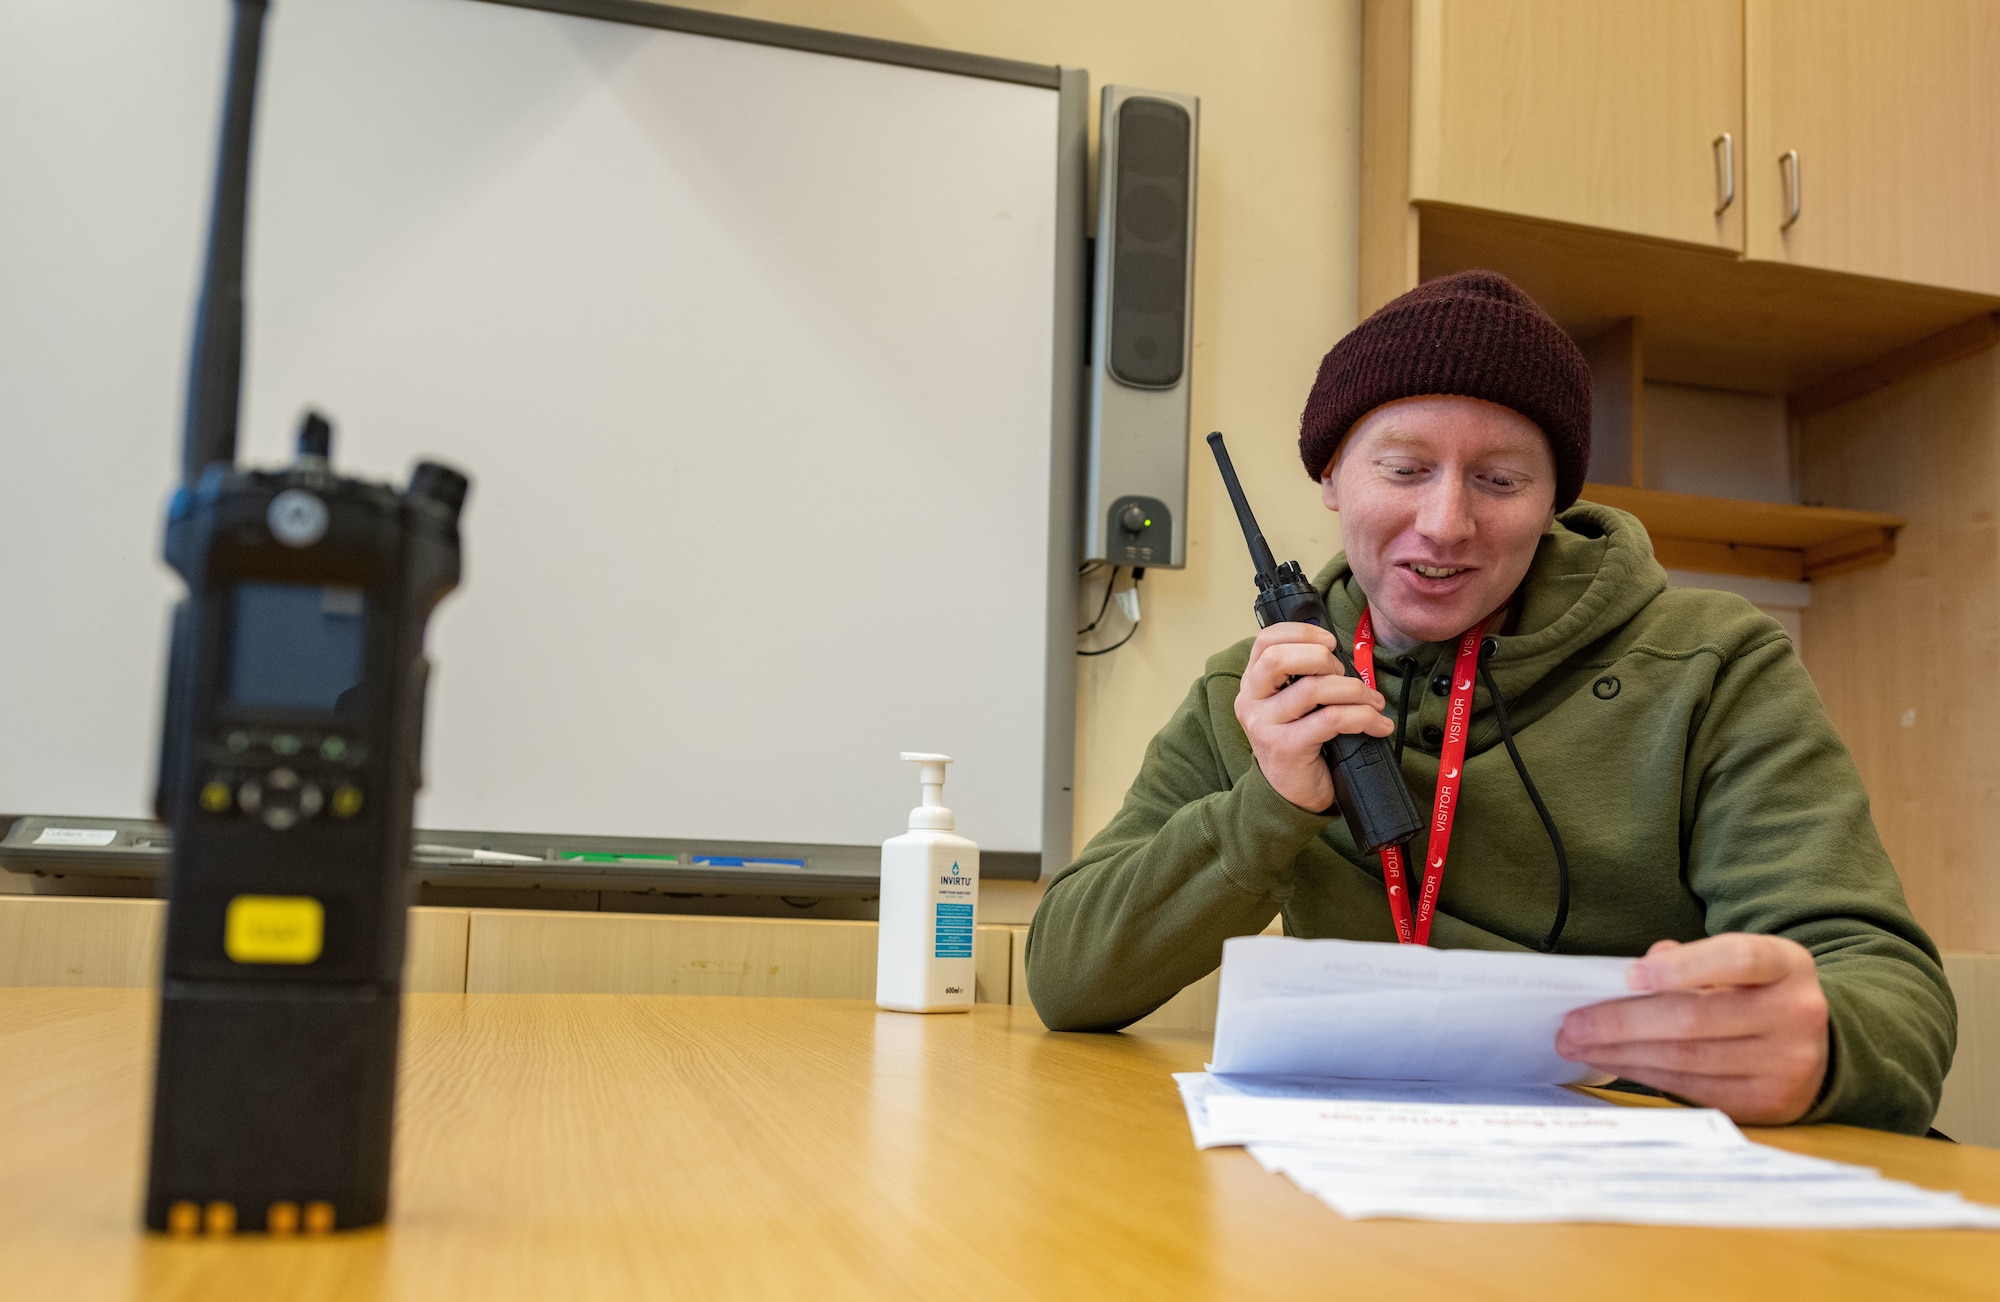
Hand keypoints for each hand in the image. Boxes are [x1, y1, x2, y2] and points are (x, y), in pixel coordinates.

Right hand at [1233, 622, 1394, 812]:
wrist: (1290, 795)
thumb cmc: (1299, 744)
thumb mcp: (1293, 705)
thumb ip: (1304, 677)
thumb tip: (1340, 654)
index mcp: (1252, 684)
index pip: (1265, 641)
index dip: (1301, 632)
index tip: (1329, 642)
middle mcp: (1251, 702)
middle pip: (1279, 658)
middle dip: (1323, 658)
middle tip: (1344, 675)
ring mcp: (1265, 725)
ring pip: (1313, 688)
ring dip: (1354, 690)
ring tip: (1372, 703)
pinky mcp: (1287, 747)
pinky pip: (1332, 719)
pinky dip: (1364, 718)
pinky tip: (1377, 725)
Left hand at [1556, 934, 1829, 1125]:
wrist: (1819, 1045)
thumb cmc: (1755, 994)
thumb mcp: (1738, 964)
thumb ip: (1689, 962)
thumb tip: (1632, 977)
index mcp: (1787, 966)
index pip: (1736, 959)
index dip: (1682, 967)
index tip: (1629, 975)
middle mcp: (1796, 1014)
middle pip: (1696, 1019)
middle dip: (1623, 1022)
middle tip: (1573, 1023)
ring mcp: (1787, 1065)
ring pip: (1688, 1059)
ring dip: (1623, 1053)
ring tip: (1579, 1044)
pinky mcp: (1768, 1104)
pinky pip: (1693, 1089)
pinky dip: (1647, 1074)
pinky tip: (1616, 1063)